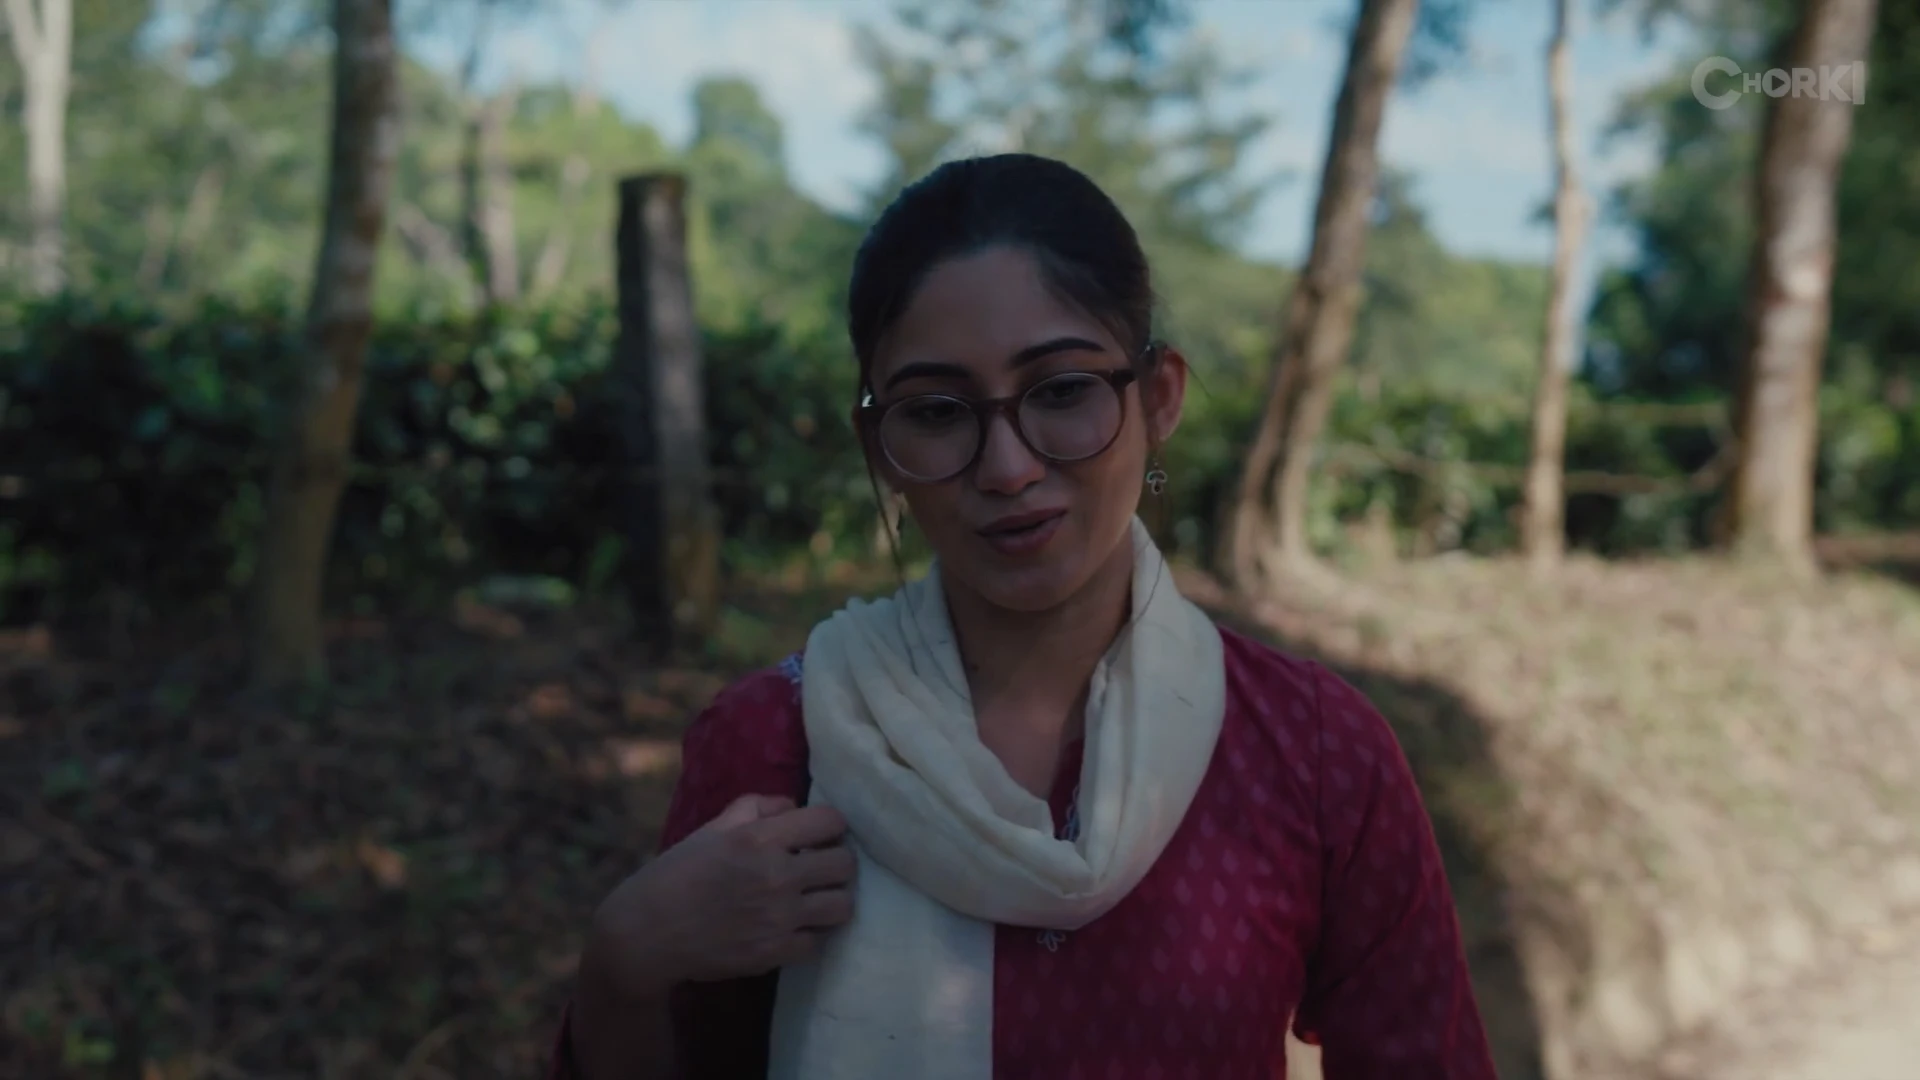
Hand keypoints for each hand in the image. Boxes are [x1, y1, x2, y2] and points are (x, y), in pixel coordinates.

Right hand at [583, 794, 856, 997]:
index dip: (830, 826)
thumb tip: (792, 806)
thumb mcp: (710, 830)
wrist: (646, 934)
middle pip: (845, 864)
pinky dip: (809, 934)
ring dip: (832, 899)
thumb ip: (755, 808)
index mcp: (758, 839)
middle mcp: (776, 876)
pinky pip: (818, 941)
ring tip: (814, 898)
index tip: (821, 834)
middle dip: (836, 860)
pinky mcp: (775, 953)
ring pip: (842, 906)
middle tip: (820, 866)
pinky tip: (793, 927)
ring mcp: (779, 918)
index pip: (830, 821)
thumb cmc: (675, 875)